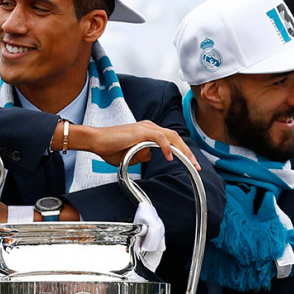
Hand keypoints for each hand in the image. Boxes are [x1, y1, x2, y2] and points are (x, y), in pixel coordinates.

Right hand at [62, 121, 201, 169]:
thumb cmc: (110, 148)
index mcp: (149, 132)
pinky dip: (167, 147)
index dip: (183, 152)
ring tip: (190, 162)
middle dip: (188, 152)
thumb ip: (142, 156)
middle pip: (176, 137)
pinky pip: (159, 138)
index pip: (172, 140)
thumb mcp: (131, 156)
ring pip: (171, 136)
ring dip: (182, 150)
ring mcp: (147, 127)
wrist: (96, 141)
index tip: (191, 164)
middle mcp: (150, 127)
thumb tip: (149, 157)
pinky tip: (170, 157)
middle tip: (196, 166)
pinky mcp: (141, 131)